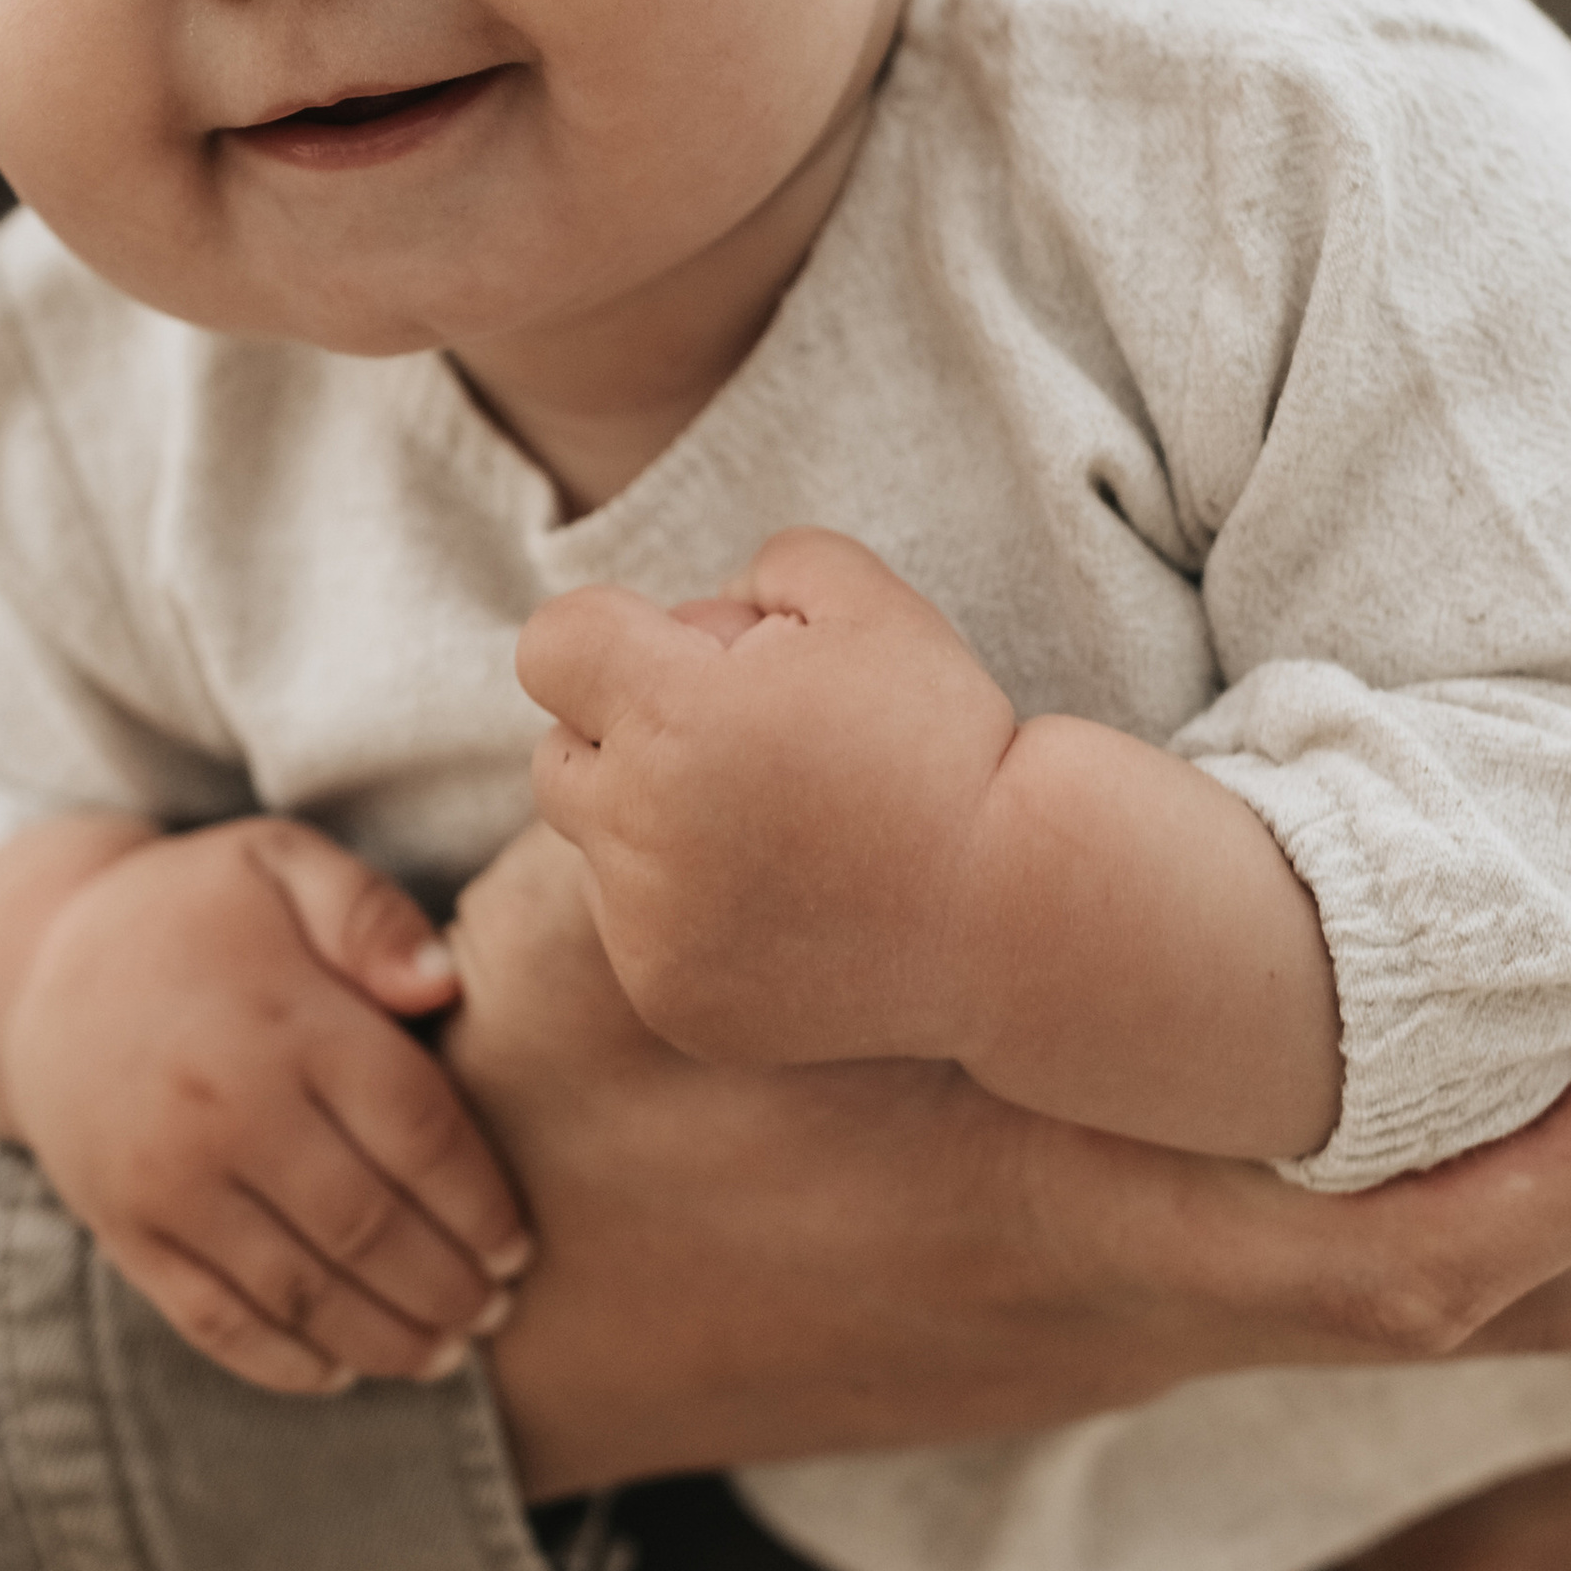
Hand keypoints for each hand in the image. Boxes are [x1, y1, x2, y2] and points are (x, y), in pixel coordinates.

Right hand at [0, 816, 530, 1395]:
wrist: (37, 968)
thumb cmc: (196, 913)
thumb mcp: (280, 863)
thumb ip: (369, 913)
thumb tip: (444, 985)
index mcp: (285, 1021)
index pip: (416, 1132)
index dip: (481, 1202)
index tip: (522, 1244)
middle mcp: (225, 1111)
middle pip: (368, 1227)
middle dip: (450, 1285)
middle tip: (499, 1310)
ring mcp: (167, 1182)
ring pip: (301, 1292)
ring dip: (387, 1339)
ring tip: (447, 1350)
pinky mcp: (126, 1231)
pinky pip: (214, 1321)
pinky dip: (287, 1363)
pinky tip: (347, 1371)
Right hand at [439, 846, 1570, 1502]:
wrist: (496, 1349)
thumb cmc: (576, 1138)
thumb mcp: (632, 937)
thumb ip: (701, 776)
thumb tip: (715, 614)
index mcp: (1064, 1213)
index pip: (1416, 1250)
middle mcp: (1128, 1303)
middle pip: (1497, 1315)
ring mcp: (1106, 1335)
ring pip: (1422, 1313)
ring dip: (1570, 1192)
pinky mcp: (1069, 1330)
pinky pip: (1322, 1288)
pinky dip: (1440, 1202)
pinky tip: (1431, 1089)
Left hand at [518, 527, 1009, 1058]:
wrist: (1019, 912)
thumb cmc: (949, 742)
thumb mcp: (871, 601)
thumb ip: (764, 568)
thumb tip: (700, 613)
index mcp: (674, 717)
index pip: (552, 644)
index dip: (614, 636)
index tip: (688, 659)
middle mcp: (640, 830)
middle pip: (557, 752)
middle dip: (625, 734)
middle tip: (737, 744)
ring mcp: (649, 931)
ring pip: (597, 849)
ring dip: (653, 826)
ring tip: (774, 829)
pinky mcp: (672, 1002)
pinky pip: (636, 932)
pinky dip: (686, 913)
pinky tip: (786, 902)